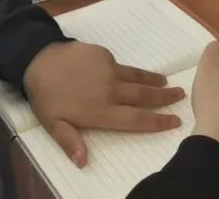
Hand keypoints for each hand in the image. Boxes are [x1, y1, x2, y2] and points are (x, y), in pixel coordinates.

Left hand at [23, 42, 184, 167]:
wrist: (38, 59)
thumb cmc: (45, 96)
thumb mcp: (53, 124)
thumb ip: (70, 142)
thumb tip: (84, 163)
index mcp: (101, 111)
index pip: (136, 119)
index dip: (157, 121)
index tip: (175, 121)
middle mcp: (111, 91)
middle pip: (144, 96)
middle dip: (164, 98)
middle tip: (181, 95)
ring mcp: (109, 70)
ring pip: (137, 78)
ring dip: (154, 80)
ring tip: (167, 82)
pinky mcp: (104, 55)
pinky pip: (121, 66)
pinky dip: (130, 71)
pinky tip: (131, 73)